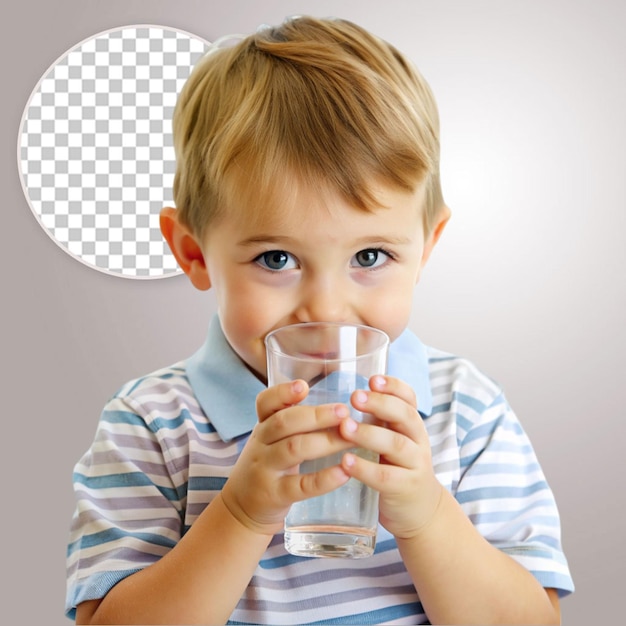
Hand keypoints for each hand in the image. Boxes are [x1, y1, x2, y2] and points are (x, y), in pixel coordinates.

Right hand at [220, 380, 353, 535]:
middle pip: (284, 423)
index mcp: (263, 425)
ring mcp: (265, 469)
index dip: (283, 393)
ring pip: (293, 449)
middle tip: (344, 412)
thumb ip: (295, 421)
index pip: (265, 403)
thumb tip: (339, 404)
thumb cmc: (268, 465)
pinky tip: (344, 472)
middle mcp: (261, 444)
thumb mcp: (271, 439)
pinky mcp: (275, 495)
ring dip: (325, 441)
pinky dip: (324, 479)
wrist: (242, 507)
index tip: (304, 386)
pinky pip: (300, 485)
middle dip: (316, 416)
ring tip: (351, 438)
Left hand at [338, 375, 443, 539]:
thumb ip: (378, 420)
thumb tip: (342, 394)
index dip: (393, 386)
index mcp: (411, 425)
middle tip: (354, 397)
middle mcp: (418, 440)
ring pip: (396, 445)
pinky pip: (386, 477)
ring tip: (345, 427)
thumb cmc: (397, 467)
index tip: (372, 379)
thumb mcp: (394, 439)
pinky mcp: (405, 489)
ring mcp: (415, 465)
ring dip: (369, 434)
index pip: (409, 399)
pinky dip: (365, 468)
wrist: (420, 511)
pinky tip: (346, 462)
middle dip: (380, 404)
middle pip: (405, 416)